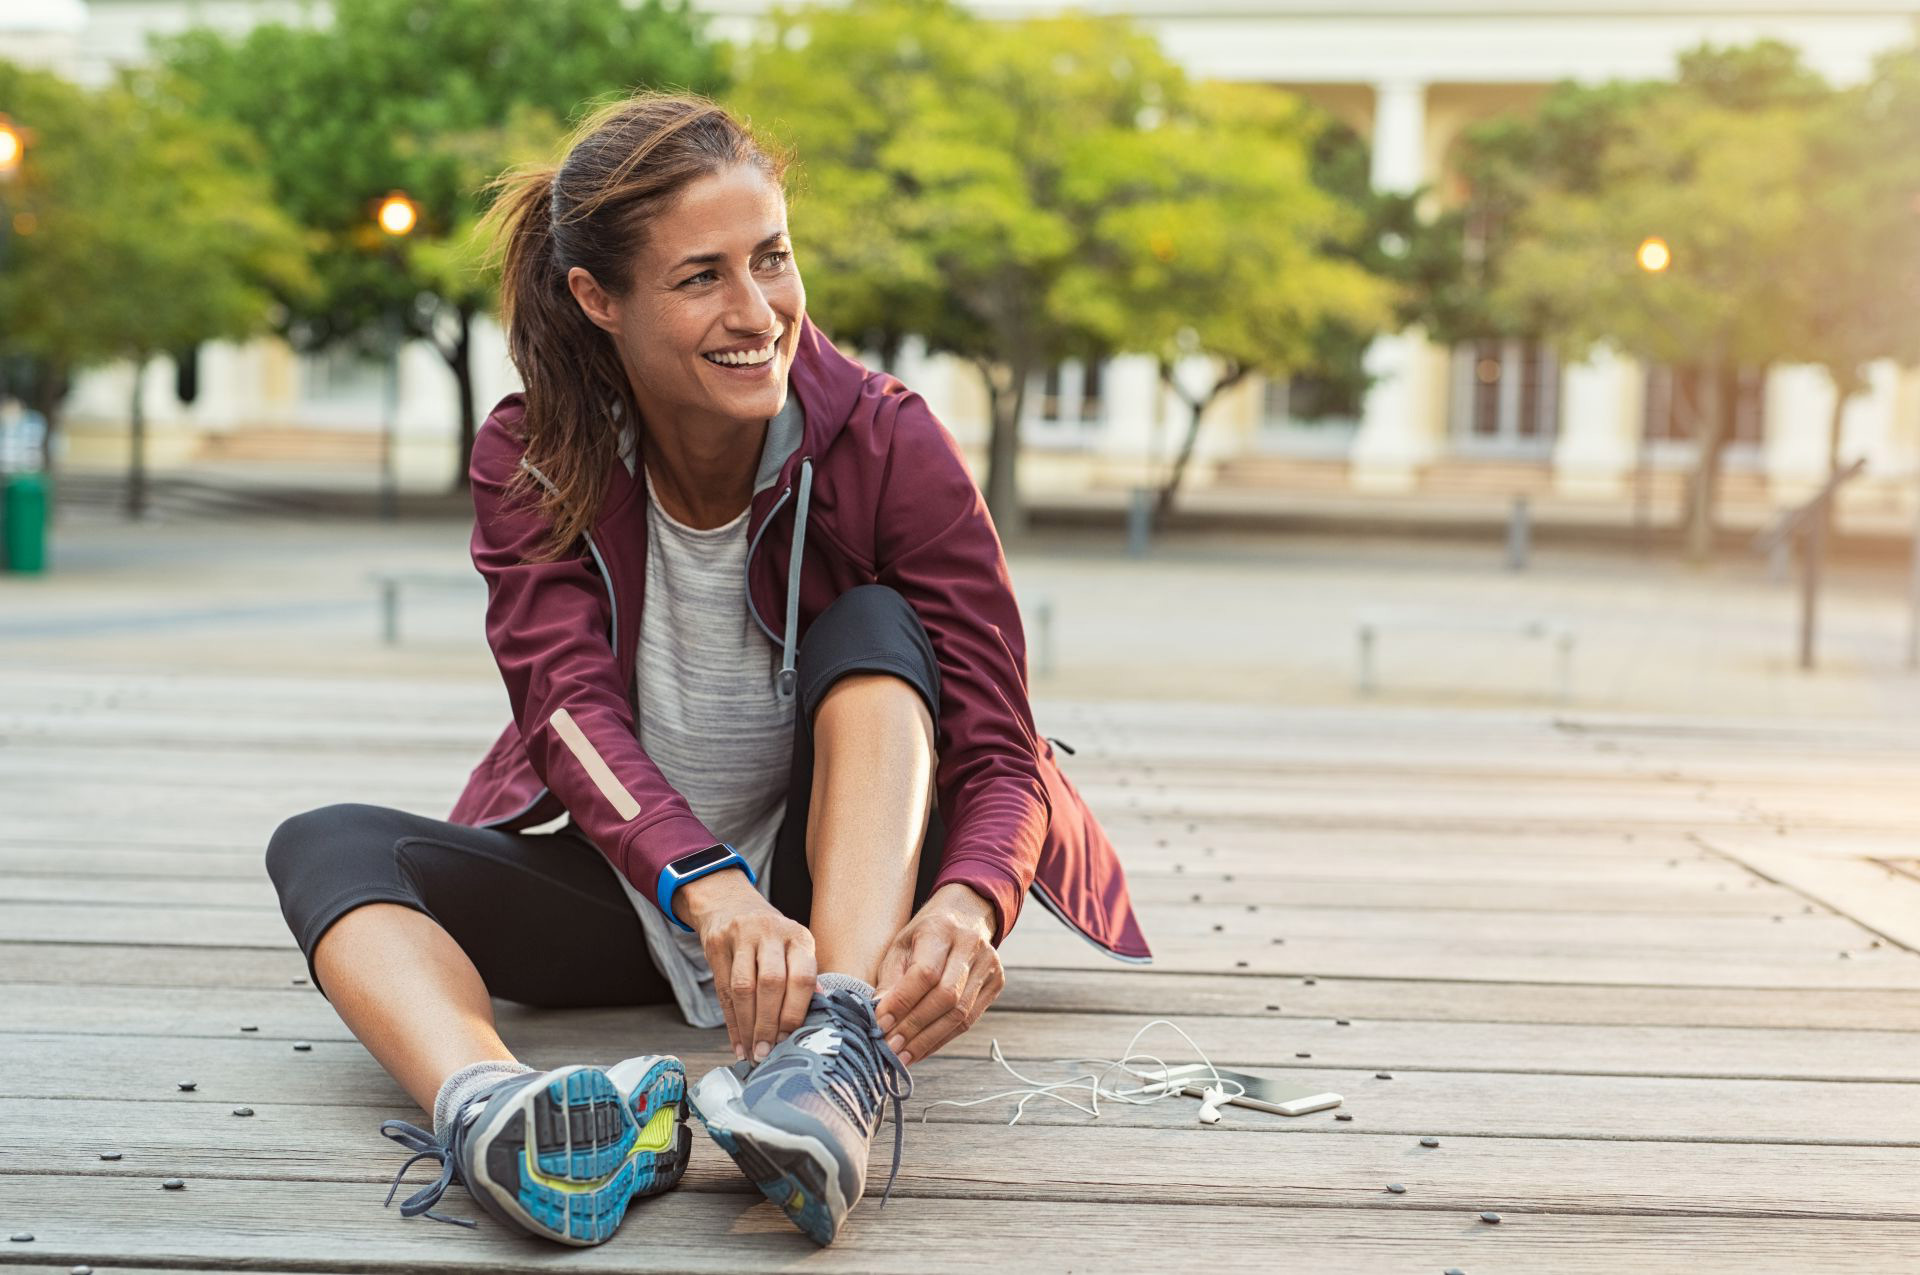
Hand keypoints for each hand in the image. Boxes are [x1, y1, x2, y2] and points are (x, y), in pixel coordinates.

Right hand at [677, 869, 816, 1061]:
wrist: (730, 904)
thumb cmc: (769, 938)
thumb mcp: (793, 948)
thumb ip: (805, 978)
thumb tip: (821, 1012)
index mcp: (798, 937)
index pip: (802, 976)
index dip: (795, 1012)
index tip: (790, 1039)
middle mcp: (771, 932)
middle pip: (771, 983)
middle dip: (769, 1023)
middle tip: (767, 1052)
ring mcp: (742, 936)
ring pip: (743, 988)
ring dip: (748, 1026)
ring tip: (753, 1052)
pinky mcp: (717, 943)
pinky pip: (722, 990)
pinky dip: (731, 1022)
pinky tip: (738, 1043)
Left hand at [873, 883, 1004, 1064]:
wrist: (966, 915)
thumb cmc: (924, 934)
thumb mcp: (901, 945)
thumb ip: (890, 979)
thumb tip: (878, 1016)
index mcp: (942, 929)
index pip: (925, 973)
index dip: (902, 1002)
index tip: (880, 1024)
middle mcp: (971, 946)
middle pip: (946, 997)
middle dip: (914, 1028)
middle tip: (889, 1048)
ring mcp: (989, 965)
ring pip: (960, 1014)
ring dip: (928, 1040)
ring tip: (902, 1056)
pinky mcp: (996, 983)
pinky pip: (969, 1020)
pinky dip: (942, 1039)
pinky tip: (921, 1049)